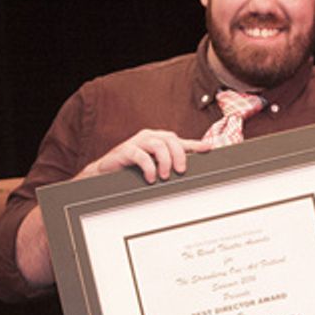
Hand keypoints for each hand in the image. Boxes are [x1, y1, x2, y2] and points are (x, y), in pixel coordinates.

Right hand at [81, 129, 209, 183]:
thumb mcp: (154, 164)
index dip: (194, 144)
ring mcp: (137, 142)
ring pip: (158, 144)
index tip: (208, 148)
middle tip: (180, 171)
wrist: (106, 170)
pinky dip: (148, 167)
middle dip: (179, 155)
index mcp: (158, 139)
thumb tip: (188, 168)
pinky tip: (151, 177)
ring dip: (164, 161)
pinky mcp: (125, 150)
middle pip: (170, 139)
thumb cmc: (132, 166)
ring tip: (165, 176)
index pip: (179, 140)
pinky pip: (140, 155)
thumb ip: (170, 164)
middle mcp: (149, 137)